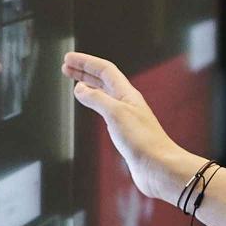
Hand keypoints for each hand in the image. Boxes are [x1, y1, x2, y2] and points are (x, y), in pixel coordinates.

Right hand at [62, 51, 197, 201]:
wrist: (158, 167)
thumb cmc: (143, 141)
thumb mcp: (115, 114)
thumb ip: (96, 99)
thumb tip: (80, 88)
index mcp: (127, 94)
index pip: (104, 70)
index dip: (85, 62)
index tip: (68, 58)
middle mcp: (127, 102)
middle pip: (103, 80)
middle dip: (84, 71)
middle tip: (66, 66)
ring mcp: (126, 116)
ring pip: (104, 94)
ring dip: (88, 85)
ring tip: (74, 82)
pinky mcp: (125, 132)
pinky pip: (106, 110)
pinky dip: (94, 103)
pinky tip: (91, 105)